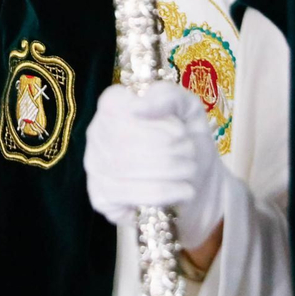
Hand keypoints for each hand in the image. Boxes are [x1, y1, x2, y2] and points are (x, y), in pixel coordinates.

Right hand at [84, 81, 229, 252]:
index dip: (155, 122)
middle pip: (127, 141)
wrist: (200, 182)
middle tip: (190, 153)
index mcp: (112, 104)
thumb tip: (137, 107)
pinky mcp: (101, 199)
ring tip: (189, 170)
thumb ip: (165, 96)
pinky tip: (180, 191)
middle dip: (172, 149)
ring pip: (128, 170)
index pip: (117, 108)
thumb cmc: (188, 139)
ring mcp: (94, 167)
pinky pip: (130, 197)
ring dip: (173, 171)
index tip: (180, 130)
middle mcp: (96, 134)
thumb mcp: (187, 107)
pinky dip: (165, 194)